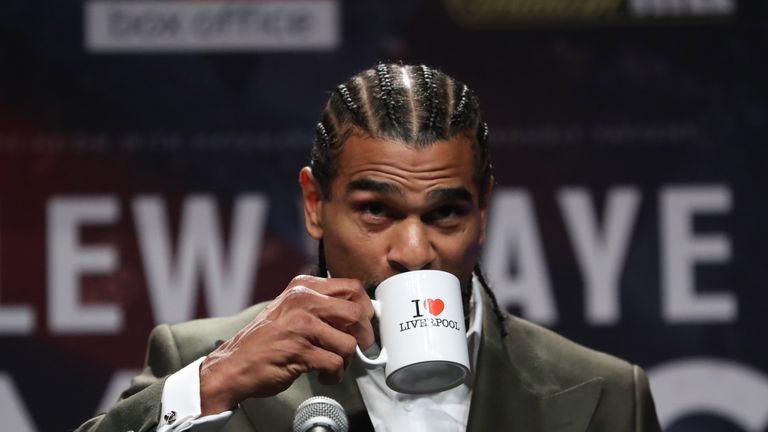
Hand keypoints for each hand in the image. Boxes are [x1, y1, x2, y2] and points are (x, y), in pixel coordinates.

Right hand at [198, 275, 373, 414]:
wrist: (234, 364)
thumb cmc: (266, 340)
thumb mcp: (292, 310)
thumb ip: (322, 306)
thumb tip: (359, 316)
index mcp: (304, 287)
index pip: (353, 288)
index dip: (365, 308)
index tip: (363, 324)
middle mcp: (303, 300)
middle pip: (357, 313)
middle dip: (364, 336)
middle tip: (358, 348)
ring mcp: (301, 325)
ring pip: (348, 342)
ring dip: (346, 361)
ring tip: (333, 365)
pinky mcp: (299, 350)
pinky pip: (335, 363)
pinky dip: (334, 375)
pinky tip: (322, 375)